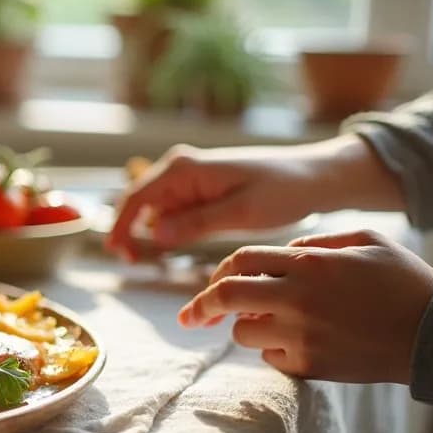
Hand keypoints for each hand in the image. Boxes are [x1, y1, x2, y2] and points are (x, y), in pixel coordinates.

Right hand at [107, 136, 400, 259]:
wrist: (315, 179)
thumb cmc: (284, 190)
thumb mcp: (242, 211)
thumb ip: (197, 223)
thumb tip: (156, 234)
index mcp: (184, 169)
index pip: (136, 197)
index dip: (120, 226)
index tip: (117, 253)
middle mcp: (180, 169)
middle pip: (140, 203)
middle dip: (132, 232)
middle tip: (136, 263)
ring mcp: (189, 180)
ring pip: (155, 210)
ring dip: (152, 234)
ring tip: (156, 261)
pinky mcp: (200, 191)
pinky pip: (174, 212)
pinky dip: (170, 231)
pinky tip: (177, 247)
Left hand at [178, 230, 432, 383]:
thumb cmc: (404, 283)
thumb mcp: (367, 242)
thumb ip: (317, 243)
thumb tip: (282, 253)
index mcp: (309, 264)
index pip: (240, 259)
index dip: (218, 269)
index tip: (210, 282)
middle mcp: (297, 298)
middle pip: (226, 295)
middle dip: (200, 305)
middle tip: (188, 316)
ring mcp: (301, 334)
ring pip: (242, 332)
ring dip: (247, 326)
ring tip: (273, 323)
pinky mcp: (309, 366)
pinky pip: (270, 357)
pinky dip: (274, 349)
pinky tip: (300, 342)